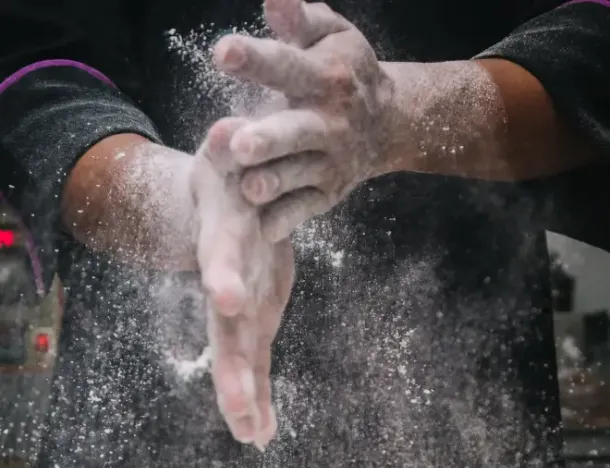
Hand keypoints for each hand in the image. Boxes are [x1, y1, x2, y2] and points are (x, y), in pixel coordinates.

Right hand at [191, 117, 294, 448]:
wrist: (225, 206)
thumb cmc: (232, 181)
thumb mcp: (229, 159)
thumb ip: (228, 150)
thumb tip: (228, 129)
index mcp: (226, 243)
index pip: (223, 262)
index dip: (225, 278)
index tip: (230, 301)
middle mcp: (228, 284)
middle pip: (228, 332)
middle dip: (233, 371)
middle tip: (241, 413)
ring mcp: (240, 309)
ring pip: (239, 359)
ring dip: (245, 398)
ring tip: (253, 437)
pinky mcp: (253, 320)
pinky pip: (255, 363)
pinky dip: (258, 398)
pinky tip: (262, 434)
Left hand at [212, 0, 394, 240]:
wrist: (390, 123)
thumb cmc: (347, 72)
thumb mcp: (333, 36)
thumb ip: (302, 20)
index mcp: (326, 78)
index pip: (288, 66)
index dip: (257, 60)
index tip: (222, 54)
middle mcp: (331, 123)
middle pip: (297, 132)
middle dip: (269, 138)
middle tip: (239, 145)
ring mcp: (331, 163)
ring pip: (299, 175)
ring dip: (274, 183)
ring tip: (248, 189)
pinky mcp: (329, 193)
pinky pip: (306, 209)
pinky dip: (287, 219)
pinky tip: (263, 229)